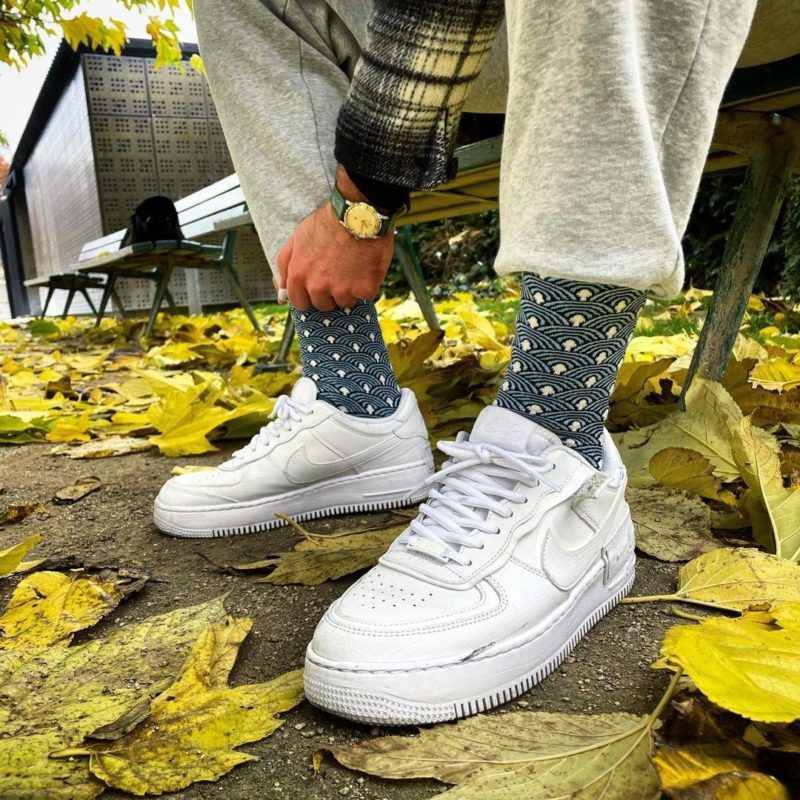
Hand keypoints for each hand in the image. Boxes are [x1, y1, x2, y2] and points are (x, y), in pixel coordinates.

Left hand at [276, 170, 394, 310]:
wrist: (359, 213)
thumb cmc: (328, 221)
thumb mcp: (297, 237)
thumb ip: (285, 264)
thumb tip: (280, 287)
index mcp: (298, 275)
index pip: (299, 303)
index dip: (308, 296)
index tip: (317, 289)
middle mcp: (317, 287)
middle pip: (322, 305)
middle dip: (329, 294)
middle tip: (338, 274)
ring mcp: (341, 290)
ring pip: (344, 303)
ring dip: (349, 291)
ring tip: (353, 269)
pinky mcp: (363, 289)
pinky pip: (364, 296)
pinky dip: (366, 286)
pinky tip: (365, 268)